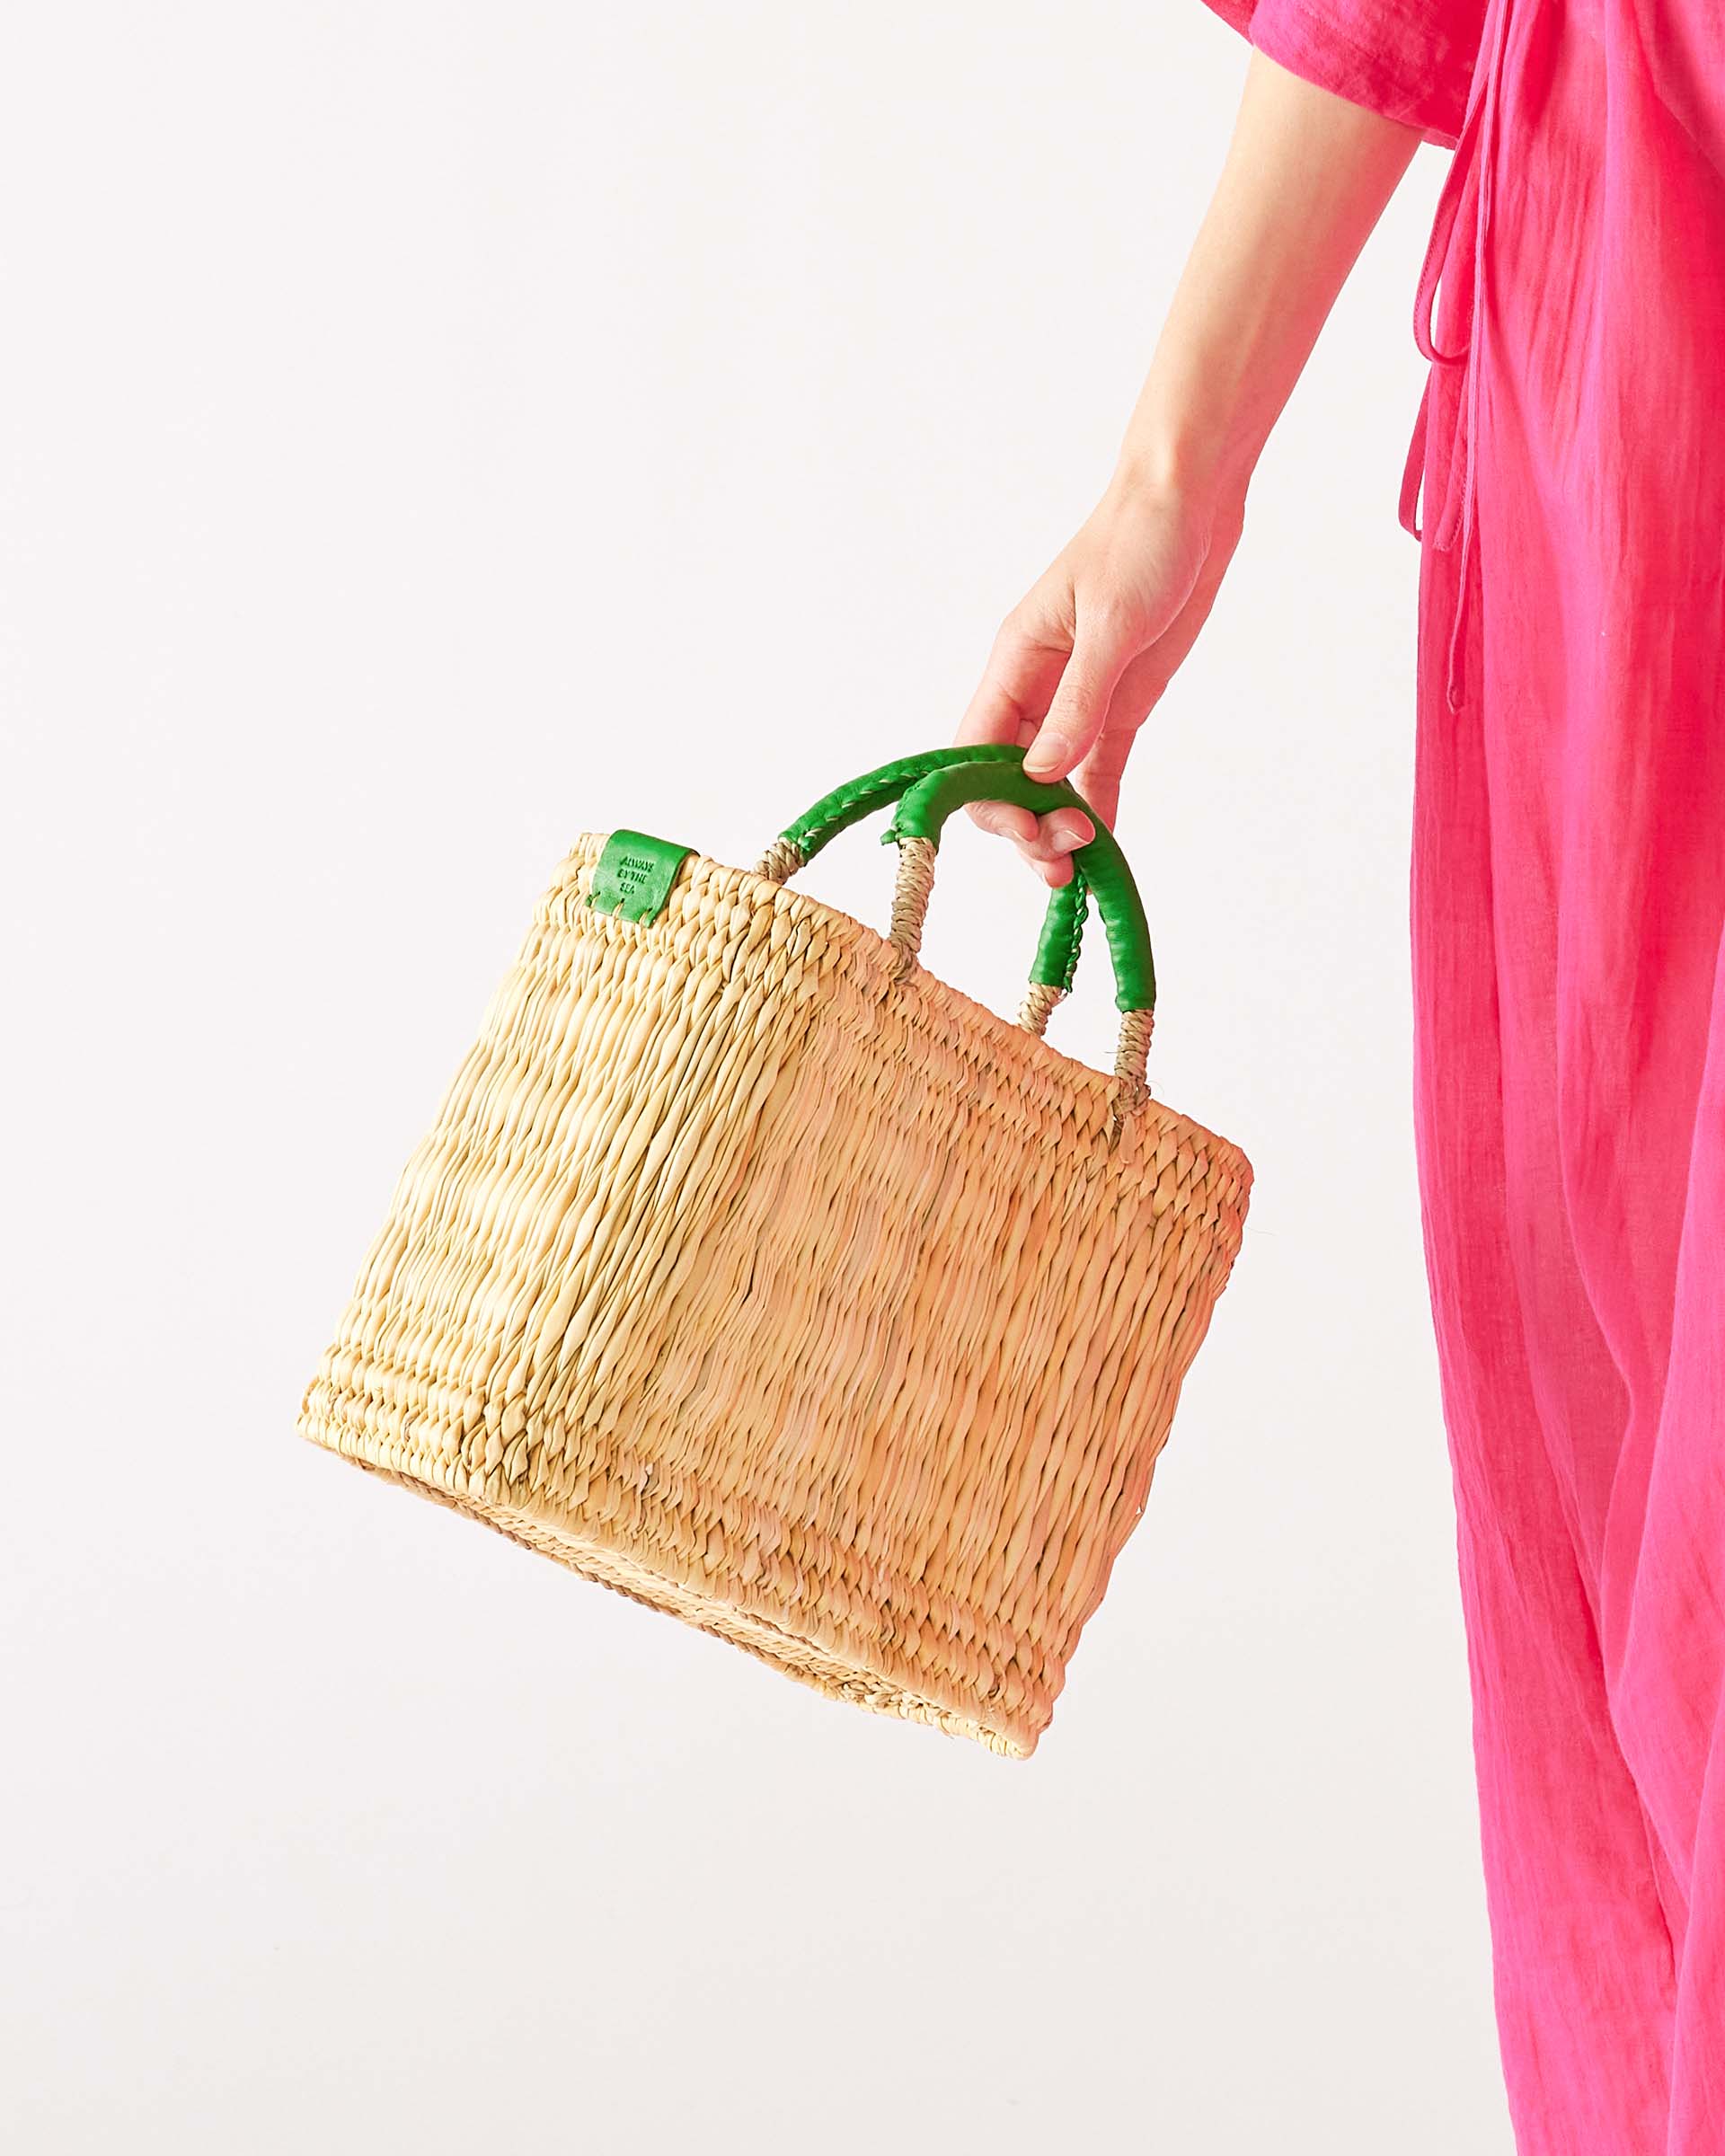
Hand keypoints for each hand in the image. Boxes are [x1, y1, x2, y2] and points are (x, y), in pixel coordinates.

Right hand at [953, 470, 1242, 883]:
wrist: (1190, 500)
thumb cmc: (1141, 541)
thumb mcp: (1111, 625)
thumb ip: (1077, 703)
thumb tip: (1042, 775)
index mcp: (1015, 663)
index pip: (973, 751)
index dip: (989, 800)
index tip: (1029, 830)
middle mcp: (1036, 689)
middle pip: (1006, 778)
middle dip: (1026, 825)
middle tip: (1068, 857)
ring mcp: (1076, 700)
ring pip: (1049, 782)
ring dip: (1058, 825)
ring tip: (1085, 861)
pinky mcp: (1119, 704)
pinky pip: (1098, 768)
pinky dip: (1099, 805)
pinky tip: (1106, 842)